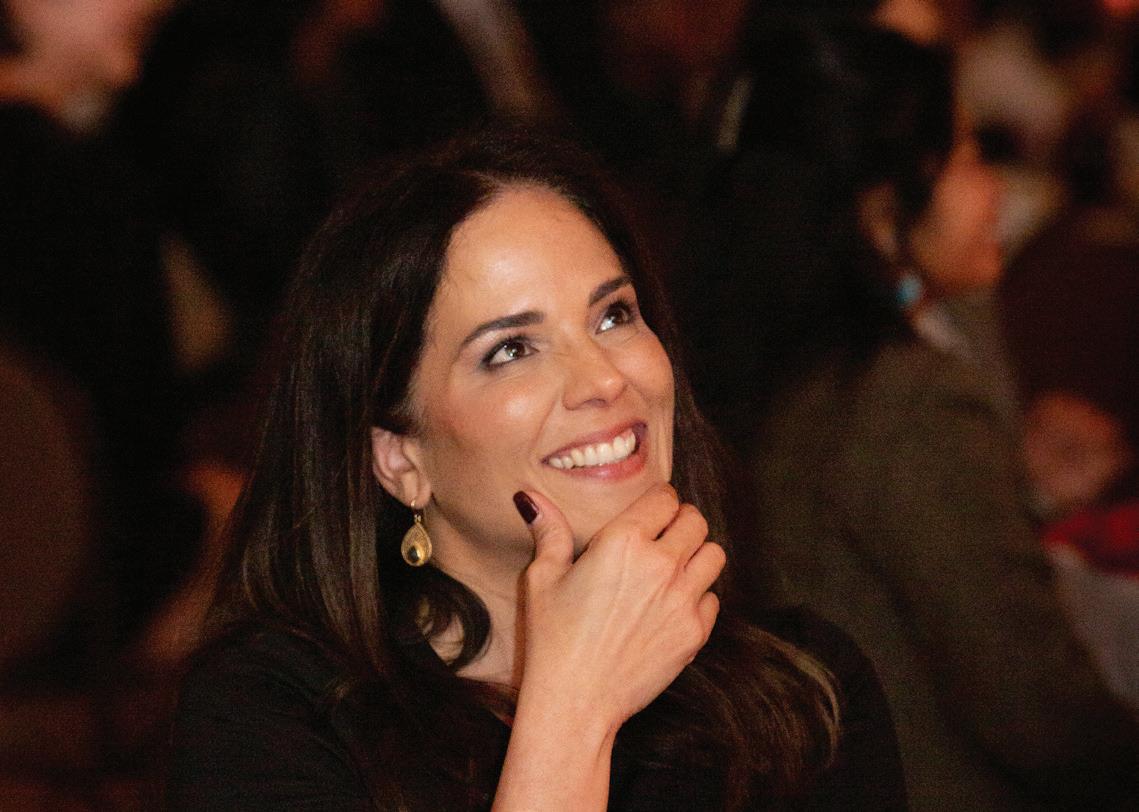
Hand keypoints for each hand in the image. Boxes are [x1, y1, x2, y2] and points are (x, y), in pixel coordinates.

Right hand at [513, 483, 724, 734]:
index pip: (665, 498)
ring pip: (714, 555)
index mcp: (623, 542)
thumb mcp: (542, 579)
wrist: (575, 701)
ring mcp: (683, 600)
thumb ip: (548, 531)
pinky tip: (673, 605)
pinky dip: (699, 596)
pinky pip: (713, 599)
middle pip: (696, 521)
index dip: (659, 501)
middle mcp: (661, 565)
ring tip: (677, 566)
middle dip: (682, 522)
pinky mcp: (694, 633)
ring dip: (698, 554)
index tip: (652, 510)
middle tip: (666, 535)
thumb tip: (529, 497)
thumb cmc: (553, 639)